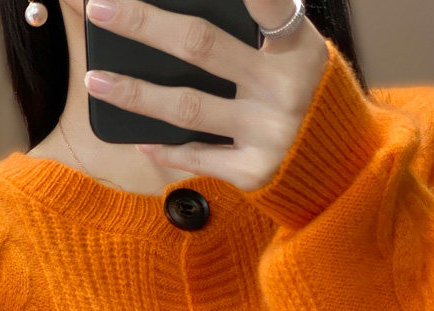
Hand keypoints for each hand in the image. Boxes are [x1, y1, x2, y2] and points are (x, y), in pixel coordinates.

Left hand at [83, 0, 329, 191]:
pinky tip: (137, 137)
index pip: (264, 4)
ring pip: (187, 108)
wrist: (336, 164)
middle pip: (200, 46)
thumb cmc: (302, 96)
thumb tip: (175, 13)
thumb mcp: (293, 55)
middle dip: (143, 24)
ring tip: (96, 79)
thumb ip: (257, 30)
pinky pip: (197, 157)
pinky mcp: (254, 172)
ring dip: (135, 94)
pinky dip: (164, 147)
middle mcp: (285, 89)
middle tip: (100, 10)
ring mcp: (269, 135)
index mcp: (298, 48)